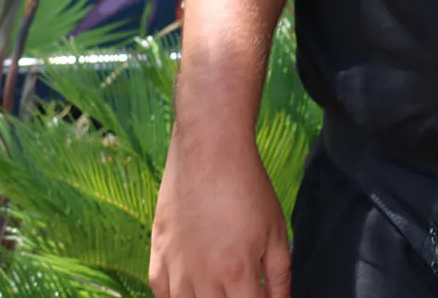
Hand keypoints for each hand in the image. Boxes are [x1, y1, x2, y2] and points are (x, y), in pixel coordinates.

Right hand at [149, 135, 290, 297]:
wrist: (209, 153)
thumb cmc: (247, 189)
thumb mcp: (277, 231)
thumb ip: (279, 276)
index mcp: (237, 272)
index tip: (262, 297)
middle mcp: (203, 277)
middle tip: (241, 289)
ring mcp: (176, 269)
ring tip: (220, 289)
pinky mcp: (157, 256)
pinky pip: (160, 294)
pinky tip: (191, 291)